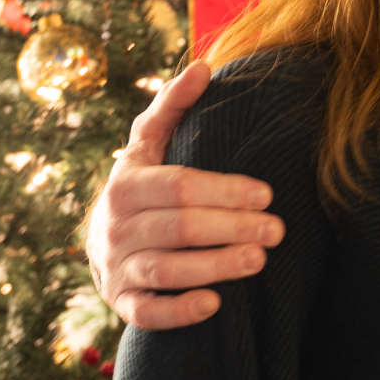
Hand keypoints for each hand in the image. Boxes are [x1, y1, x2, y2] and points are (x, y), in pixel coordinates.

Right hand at [88, 61, 285, 328]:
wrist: (102, 244)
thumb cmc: (143, 188)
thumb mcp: (150, 146)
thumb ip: (172, 108)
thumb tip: (202, 66)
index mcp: (127, 182)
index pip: (179, 185)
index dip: (224, 189)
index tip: (267, 194)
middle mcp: (115, 224)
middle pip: (179, 226)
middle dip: (231, 228)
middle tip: (277, 230)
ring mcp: (116, 266)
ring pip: (166, 268)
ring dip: (215, 266)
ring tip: (259, 260)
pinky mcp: (122, 302)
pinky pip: (147, 312)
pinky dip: (178, 311)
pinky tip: (214, 305)